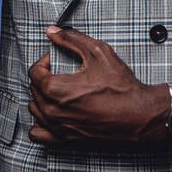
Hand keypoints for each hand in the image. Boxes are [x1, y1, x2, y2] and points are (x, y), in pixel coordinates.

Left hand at [28, 27, 170, 150]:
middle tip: (61, 72)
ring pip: (35, 109)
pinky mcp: (65, 140)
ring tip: (58, 90)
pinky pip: (38, 133)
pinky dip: (41, 122)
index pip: (34, 72)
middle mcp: (52, 111)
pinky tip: (54, 113)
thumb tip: (53, 31)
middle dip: (45, 76)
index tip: (56, 60)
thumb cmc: (121, 87)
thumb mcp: (98, 52)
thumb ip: (71, 39)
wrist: (138, 116)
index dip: (44, 61)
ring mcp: (58, 128)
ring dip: (42, 97)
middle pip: (34, 89)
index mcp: (56, 89)